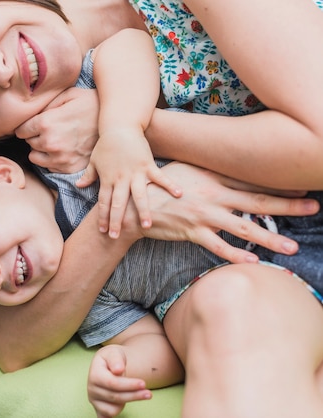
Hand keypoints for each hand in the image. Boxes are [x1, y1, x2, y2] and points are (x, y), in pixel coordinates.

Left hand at [15, 87, 98, 172]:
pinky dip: (52, 159)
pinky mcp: (68, 168)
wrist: (116, 124)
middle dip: (35, 136)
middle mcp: (50, 143)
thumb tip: (32, 112)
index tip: (35, 123)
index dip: (27, 126)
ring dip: (41, 150)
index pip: (21, 130)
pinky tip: (63, 149)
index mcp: (46, 123)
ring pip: (35, 157)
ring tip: (55, 140)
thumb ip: (47, 103)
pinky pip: (49, 167)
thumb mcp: (69, 94)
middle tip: (50, 129)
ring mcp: (59, 158)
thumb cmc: (92, 105)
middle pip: (29, 143)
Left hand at [77, 128, 181, 237]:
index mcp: (107, 179)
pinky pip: (159, 178)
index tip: (103, 231)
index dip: (103, 217)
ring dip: (143, 211)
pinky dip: (169, 185)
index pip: (103, 203)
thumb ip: (88, 175)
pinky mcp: (148, 165)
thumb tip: (78, 186)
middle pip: (118, 204)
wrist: (120, 126)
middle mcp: (121, 179)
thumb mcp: (94, 160)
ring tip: (147, 225)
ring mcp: (135, 173)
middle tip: (116, 236)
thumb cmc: (106, 144)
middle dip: (117, 221)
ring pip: (139, 195)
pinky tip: (179, 194)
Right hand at [88, 345, 150, 417]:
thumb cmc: (112, 358)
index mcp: (94, 374)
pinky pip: (108, 416)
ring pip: (113, 409)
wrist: (108, 364)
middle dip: (134, 395)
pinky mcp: (98, 408)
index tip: (143, 383)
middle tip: (149, 393)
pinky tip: (122, 407)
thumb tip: (118, 370)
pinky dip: (116, 412)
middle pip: (115, 397)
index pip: (112, 383)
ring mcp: (94, 400)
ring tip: (133, 393)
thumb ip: (116, 359)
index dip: (129, 385)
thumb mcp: (114, 352)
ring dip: (127, 402)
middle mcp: (91, 389)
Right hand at [123, 161, 319, 263]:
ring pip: (243, 227)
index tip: (302, 188)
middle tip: (313, 208)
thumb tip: (227, 173)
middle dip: (288, 206)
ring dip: (269, 238)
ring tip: (292, 248)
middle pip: (257, 201)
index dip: (278, 185)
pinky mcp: (191, 231)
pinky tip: (254, 261)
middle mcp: (213, 194)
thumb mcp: (185, 171)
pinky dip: (235, 254)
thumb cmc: (158, 187)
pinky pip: (217, 246)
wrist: (133, 205)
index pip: (252, 181)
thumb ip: (208, 173)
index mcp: (212, 178)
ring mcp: (203, 214)